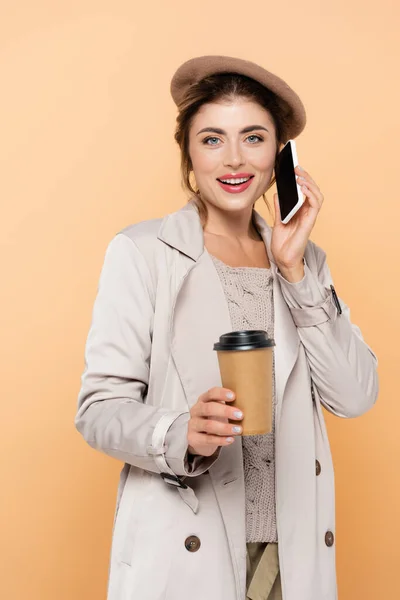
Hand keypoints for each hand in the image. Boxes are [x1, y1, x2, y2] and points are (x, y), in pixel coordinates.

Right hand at [187, 387, 242, 456]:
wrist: (199, 439)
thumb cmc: (212, 420)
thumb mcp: (217, 411)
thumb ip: (228, 406)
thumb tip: (250, 405)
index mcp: (203, 400)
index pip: (211, 393)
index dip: (222, 393)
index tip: (234, 396)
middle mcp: (196, 410)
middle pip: (209, 408)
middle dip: (225, 411)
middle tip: (240, 415)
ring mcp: (193, 424)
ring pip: (209, 425)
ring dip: (225, 427)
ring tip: (238, 430)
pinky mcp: (193, 438)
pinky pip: (208, 439)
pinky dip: (221, 440)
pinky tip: (230, 439)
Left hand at [271, 166, 323, 281]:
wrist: (282, 259)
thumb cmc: (282, 243)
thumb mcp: (277, 221)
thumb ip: (280, 208)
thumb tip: (278, 194)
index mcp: (300, 212)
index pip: (305, 192)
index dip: (302, 180)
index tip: (294, 169)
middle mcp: (306, 213)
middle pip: (312, 191)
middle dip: (306, 177)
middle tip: (297, 168)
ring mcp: (309, 217)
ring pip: (317, 195)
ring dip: (310, 184)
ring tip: (300, 176)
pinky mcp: (309, 222)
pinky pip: (315, 205)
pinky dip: (310, 194)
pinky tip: (303, 187)